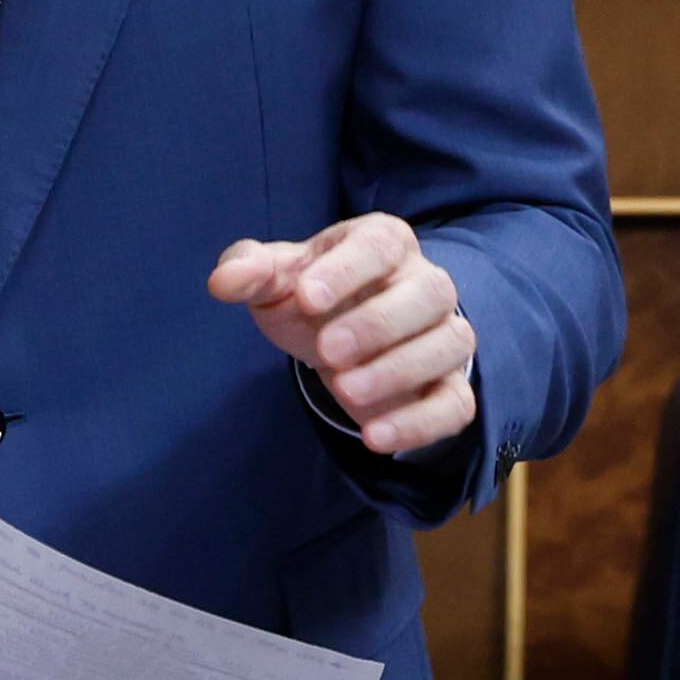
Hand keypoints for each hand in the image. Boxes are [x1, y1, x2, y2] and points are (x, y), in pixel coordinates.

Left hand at [208, 213, 477, 456]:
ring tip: (345, 390)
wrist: (339, 342)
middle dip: (378, 323)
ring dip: (399, 370)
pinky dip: (420, 423)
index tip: (306, 297)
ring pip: (450, 344)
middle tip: (326, 351)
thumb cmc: (311, 299)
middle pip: (430, 292)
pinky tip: (374, 436)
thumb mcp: (276, 281)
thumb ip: (250, 272)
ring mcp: (445, 335)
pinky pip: (455, 403)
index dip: (347, 270)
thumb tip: (223, 281)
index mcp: (385, 243)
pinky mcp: (449, 388)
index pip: (381, 244)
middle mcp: (426, 283)